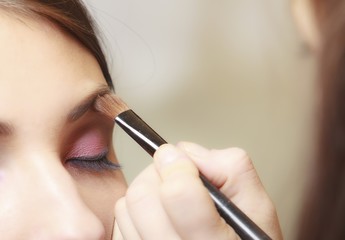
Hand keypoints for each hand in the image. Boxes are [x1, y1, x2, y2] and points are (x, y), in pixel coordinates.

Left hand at [113, 142, 282, 239]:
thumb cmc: (246, 239)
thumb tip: (184, 152)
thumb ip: (229, 167)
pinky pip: (118, 224)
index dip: (176, 166)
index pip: (177, 194)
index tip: (179, 158)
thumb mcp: (256, 204)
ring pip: (125, 208)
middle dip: (158, 174)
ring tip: (170, 200)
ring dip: (147, 192)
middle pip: (141, 197)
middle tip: (176, 177)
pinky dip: (134, 211)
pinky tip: (158, 217)